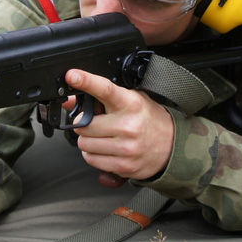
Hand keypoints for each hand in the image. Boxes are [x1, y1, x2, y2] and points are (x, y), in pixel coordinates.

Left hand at [63, 69, 174, 183]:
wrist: (171, 144)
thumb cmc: (147, 119)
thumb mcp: (129, 100)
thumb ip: (100, 97)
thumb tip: (70, 100)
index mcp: (130, 104)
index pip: (105, 90)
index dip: (86, 81)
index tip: (73, 76)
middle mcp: (128, 125)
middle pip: (84, 125)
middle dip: (84, 124)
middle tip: (96, 123)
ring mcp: (126, 148)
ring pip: (84, 144)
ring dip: (88, 140)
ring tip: (103, 137)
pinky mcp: (124, 166)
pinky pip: (92, 159)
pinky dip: (93, 154)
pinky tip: (106, 149)